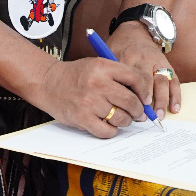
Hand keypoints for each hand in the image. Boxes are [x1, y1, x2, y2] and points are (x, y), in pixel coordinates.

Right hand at [36, 56, 151, 138]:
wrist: (49, 83)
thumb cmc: (77, 75)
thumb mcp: (97, 65)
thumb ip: (118, 75)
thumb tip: (143, 96)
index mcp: (103, 67)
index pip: (135, 78)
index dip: (144, 91)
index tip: (146, 99)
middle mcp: (97, 84)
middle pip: (131, 101)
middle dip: (138, 110)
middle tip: (138, 113)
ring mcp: (89, 102)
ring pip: (121, 118)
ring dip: (126, 121)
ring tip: (123, 118)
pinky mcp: (82, 118)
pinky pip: (107, 131)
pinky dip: (112, 131)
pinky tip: (110, 126)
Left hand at [109, 22, 180, 118]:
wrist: (135, 31)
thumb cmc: (119, 47)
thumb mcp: (109, 55)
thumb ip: (112, 74)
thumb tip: (113, 101)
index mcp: (128, 56)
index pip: (132, 77)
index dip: (133, 93)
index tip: (132, 108)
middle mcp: (145, 59)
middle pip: (148, 80)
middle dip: (148, 99)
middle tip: (145, 116)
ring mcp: (158, 62)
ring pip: (162, 81)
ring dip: (162, 100)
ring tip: (159, 115)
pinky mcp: (168, 65)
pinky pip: (174, 81)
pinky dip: (176, 95)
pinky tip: (174, 108)